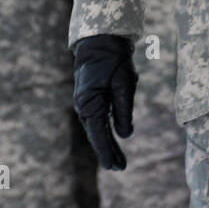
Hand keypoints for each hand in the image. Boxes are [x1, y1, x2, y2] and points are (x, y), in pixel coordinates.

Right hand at [73, 34, 137, 170]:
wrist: (101, 40)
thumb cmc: (114, 60)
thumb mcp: (125, 84)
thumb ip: (123, 111)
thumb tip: (125, 135)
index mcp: (89, 103)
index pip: (99, 134)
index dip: (107, 151)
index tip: (114, 167)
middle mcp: (83, 105)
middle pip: (96, 134)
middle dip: (107, 151)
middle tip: (119, 168)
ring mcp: (85, 101)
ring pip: (96, 128)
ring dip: (106, 143)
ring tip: (117, 160)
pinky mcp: (90, 96)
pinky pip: (96, 119)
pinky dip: (104, 131)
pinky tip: (111, 139)